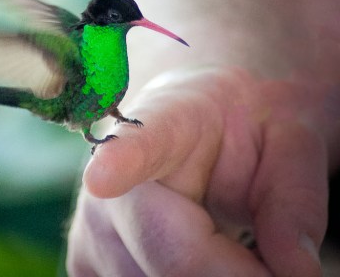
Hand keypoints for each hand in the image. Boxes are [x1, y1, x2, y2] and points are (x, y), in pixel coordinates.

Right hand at [66, 67, 328, 276]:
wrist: (192, 123)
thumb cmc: (239, 126)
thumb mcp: (290, 140)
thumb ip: (295, 201)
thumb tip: (298, 272)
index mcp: (158, 129)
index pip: (135, 146)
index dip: (119, 164)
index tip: (103, 177)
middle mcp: (106, 185)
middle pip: (176, 263)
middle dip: (244, 275)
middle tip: (278, 260)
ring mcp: (88, 234)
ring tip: (235, 247)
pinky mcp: (87, 269)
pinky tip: (206, 263)